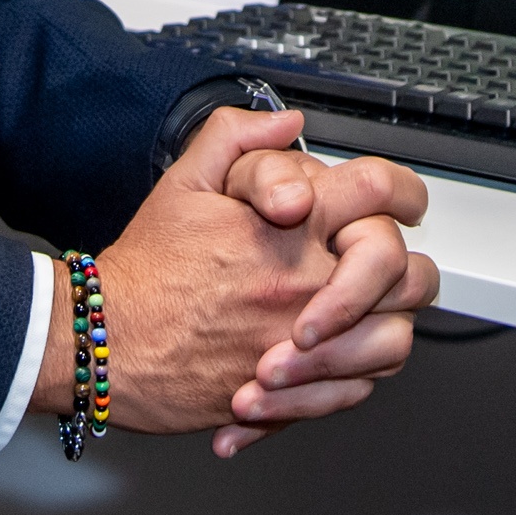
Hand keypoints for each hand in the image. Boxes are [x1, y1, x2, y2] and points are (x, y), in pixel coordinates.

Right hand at [74, 108, 436, 455]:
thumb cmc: (145, 270)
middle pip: (410, 273)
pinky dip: (351, 379)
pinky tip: (323, 363)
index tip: (401, 203)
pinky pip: (356, 390)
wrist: (106, 343)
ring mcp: (303, 341)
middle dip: (403, 269)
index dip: (405, 191)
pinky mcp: (291, 392)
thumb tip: (288, 122)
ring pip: (395, 340)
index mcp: (292, 225)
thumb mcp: (185, 181)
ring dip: (384, 328)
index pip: (382, 189)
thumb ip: (238, 137)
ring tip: (358, 320)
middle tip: (382, 270)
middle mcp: (307, 282)